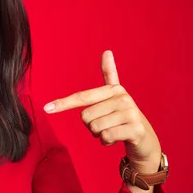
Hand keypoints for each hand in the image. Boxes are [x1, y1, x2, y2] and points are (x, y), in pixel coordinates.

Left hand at [43, 50, 160, 174]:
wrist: (145, 138)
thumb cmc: (123, 117)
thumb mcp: (114, 97)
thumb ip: (109, 75)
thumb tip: (107, 51)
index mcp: (113, 90)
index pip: (82, 97)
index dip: (64, 103)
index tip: (46, 108)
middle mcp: (122, 98)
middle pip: (85, 117)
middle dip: (91, 127)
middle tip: (107, 124)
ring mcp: (130, 113)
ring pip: (95, 128)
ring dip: (100, 135)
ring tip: (113, 130)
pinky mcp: (135, 129)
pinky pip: (106, 137)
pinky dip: (107, 142)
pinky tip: (117, 139)